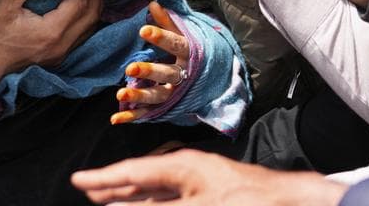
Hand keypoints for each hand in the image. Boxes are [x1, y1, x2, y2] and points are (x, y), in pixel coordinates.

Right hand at [0, 0, 102, 93]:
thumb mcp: (2, 8)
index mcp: (51, 31)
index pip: (81, 4)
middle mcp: (61, 44)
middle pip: (92, 15)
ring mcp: (61, 53)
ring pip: (90, 27)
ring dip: (95, 7)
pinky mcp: (58, 57)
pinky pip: (82, 36)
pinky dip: (87, 20)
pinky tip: (83, 8)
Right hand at [71, 149, 347, 204]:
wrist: (290, 202)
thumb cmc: (246, 200)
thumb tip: (124, 205)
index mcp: (180, 166)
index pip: (132, 173)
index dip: (104, 179)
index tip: (78, 181)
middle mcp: (186, 169)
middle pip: (141, 178)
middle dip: (114, 186)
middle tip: (88, 190)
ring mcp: (198, 181)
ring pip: (155, 189)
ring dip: (131, 196)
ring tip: (108, 198)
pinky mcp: (209, 194)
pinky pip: (171, 196)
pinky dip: (153, 202)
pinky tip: (145, 205)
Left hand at [113, 1, 187, 124]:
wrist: (217, 80)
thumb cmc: (194, 52)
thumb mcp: (185, 35)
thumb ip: (168, 22)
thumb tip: (152, 3)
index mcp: (189, 54)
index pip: (175, 44)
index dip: (160, 37)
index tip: (143, 30)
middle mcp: (184, 76)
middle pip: (167, 74)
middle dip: (149, 72)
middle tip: (130, 68)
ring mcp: (176, 94)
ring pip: (158, 97)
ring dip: (139, 97)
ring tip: (120, 94)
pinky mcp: (167, 108)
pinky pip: (150, 114)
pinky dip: (133, 117)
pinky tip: (115, 118)